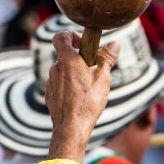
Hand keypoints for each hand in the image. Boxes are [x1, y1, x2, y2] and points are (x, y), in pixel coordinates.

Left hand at [46, 31, 119, 162]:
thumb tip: (114, 44)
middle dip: (79, 59)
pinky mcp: (50, 94)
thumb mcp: (103, 77)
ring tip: (89, 88)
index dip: (72, 35)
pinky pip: (60, 85)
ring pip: (63, 71)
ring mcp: (51, 82)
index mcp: (67, 60)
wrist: (72, 127)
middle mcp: (55, 68)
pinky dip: (69, 87)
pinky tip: (80, 98)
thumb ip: (106, 58)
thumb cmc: (88, 101)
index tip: (83, 44)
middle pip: (66, 56)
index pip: (61, 36)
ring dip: (75, 74)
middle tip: (94, 70)